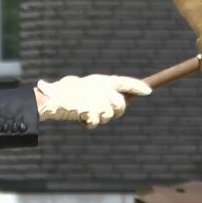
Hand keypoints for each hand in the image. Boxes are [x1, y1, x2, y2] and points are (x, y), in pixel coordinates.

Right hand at [35, 74, 150, 126]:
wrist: (53, 97)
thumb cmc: (66, 90)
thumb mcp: (85, 85)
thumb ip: (101, 90)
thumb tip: (120, 99)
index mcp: (103, 80)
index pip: (126, 83)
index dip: (138, 87)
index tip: (148, 91)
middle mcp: (104, 91)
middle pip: (121, 105)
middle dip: (118, 110)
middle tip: (106, 111)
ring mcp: (99, 103)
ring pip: (109, 115)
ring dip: (101, 117)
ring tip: (88, 112)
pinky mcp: (92, 113)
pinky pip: (96, 122)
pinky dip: (90, 122)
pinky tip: (81, 117)